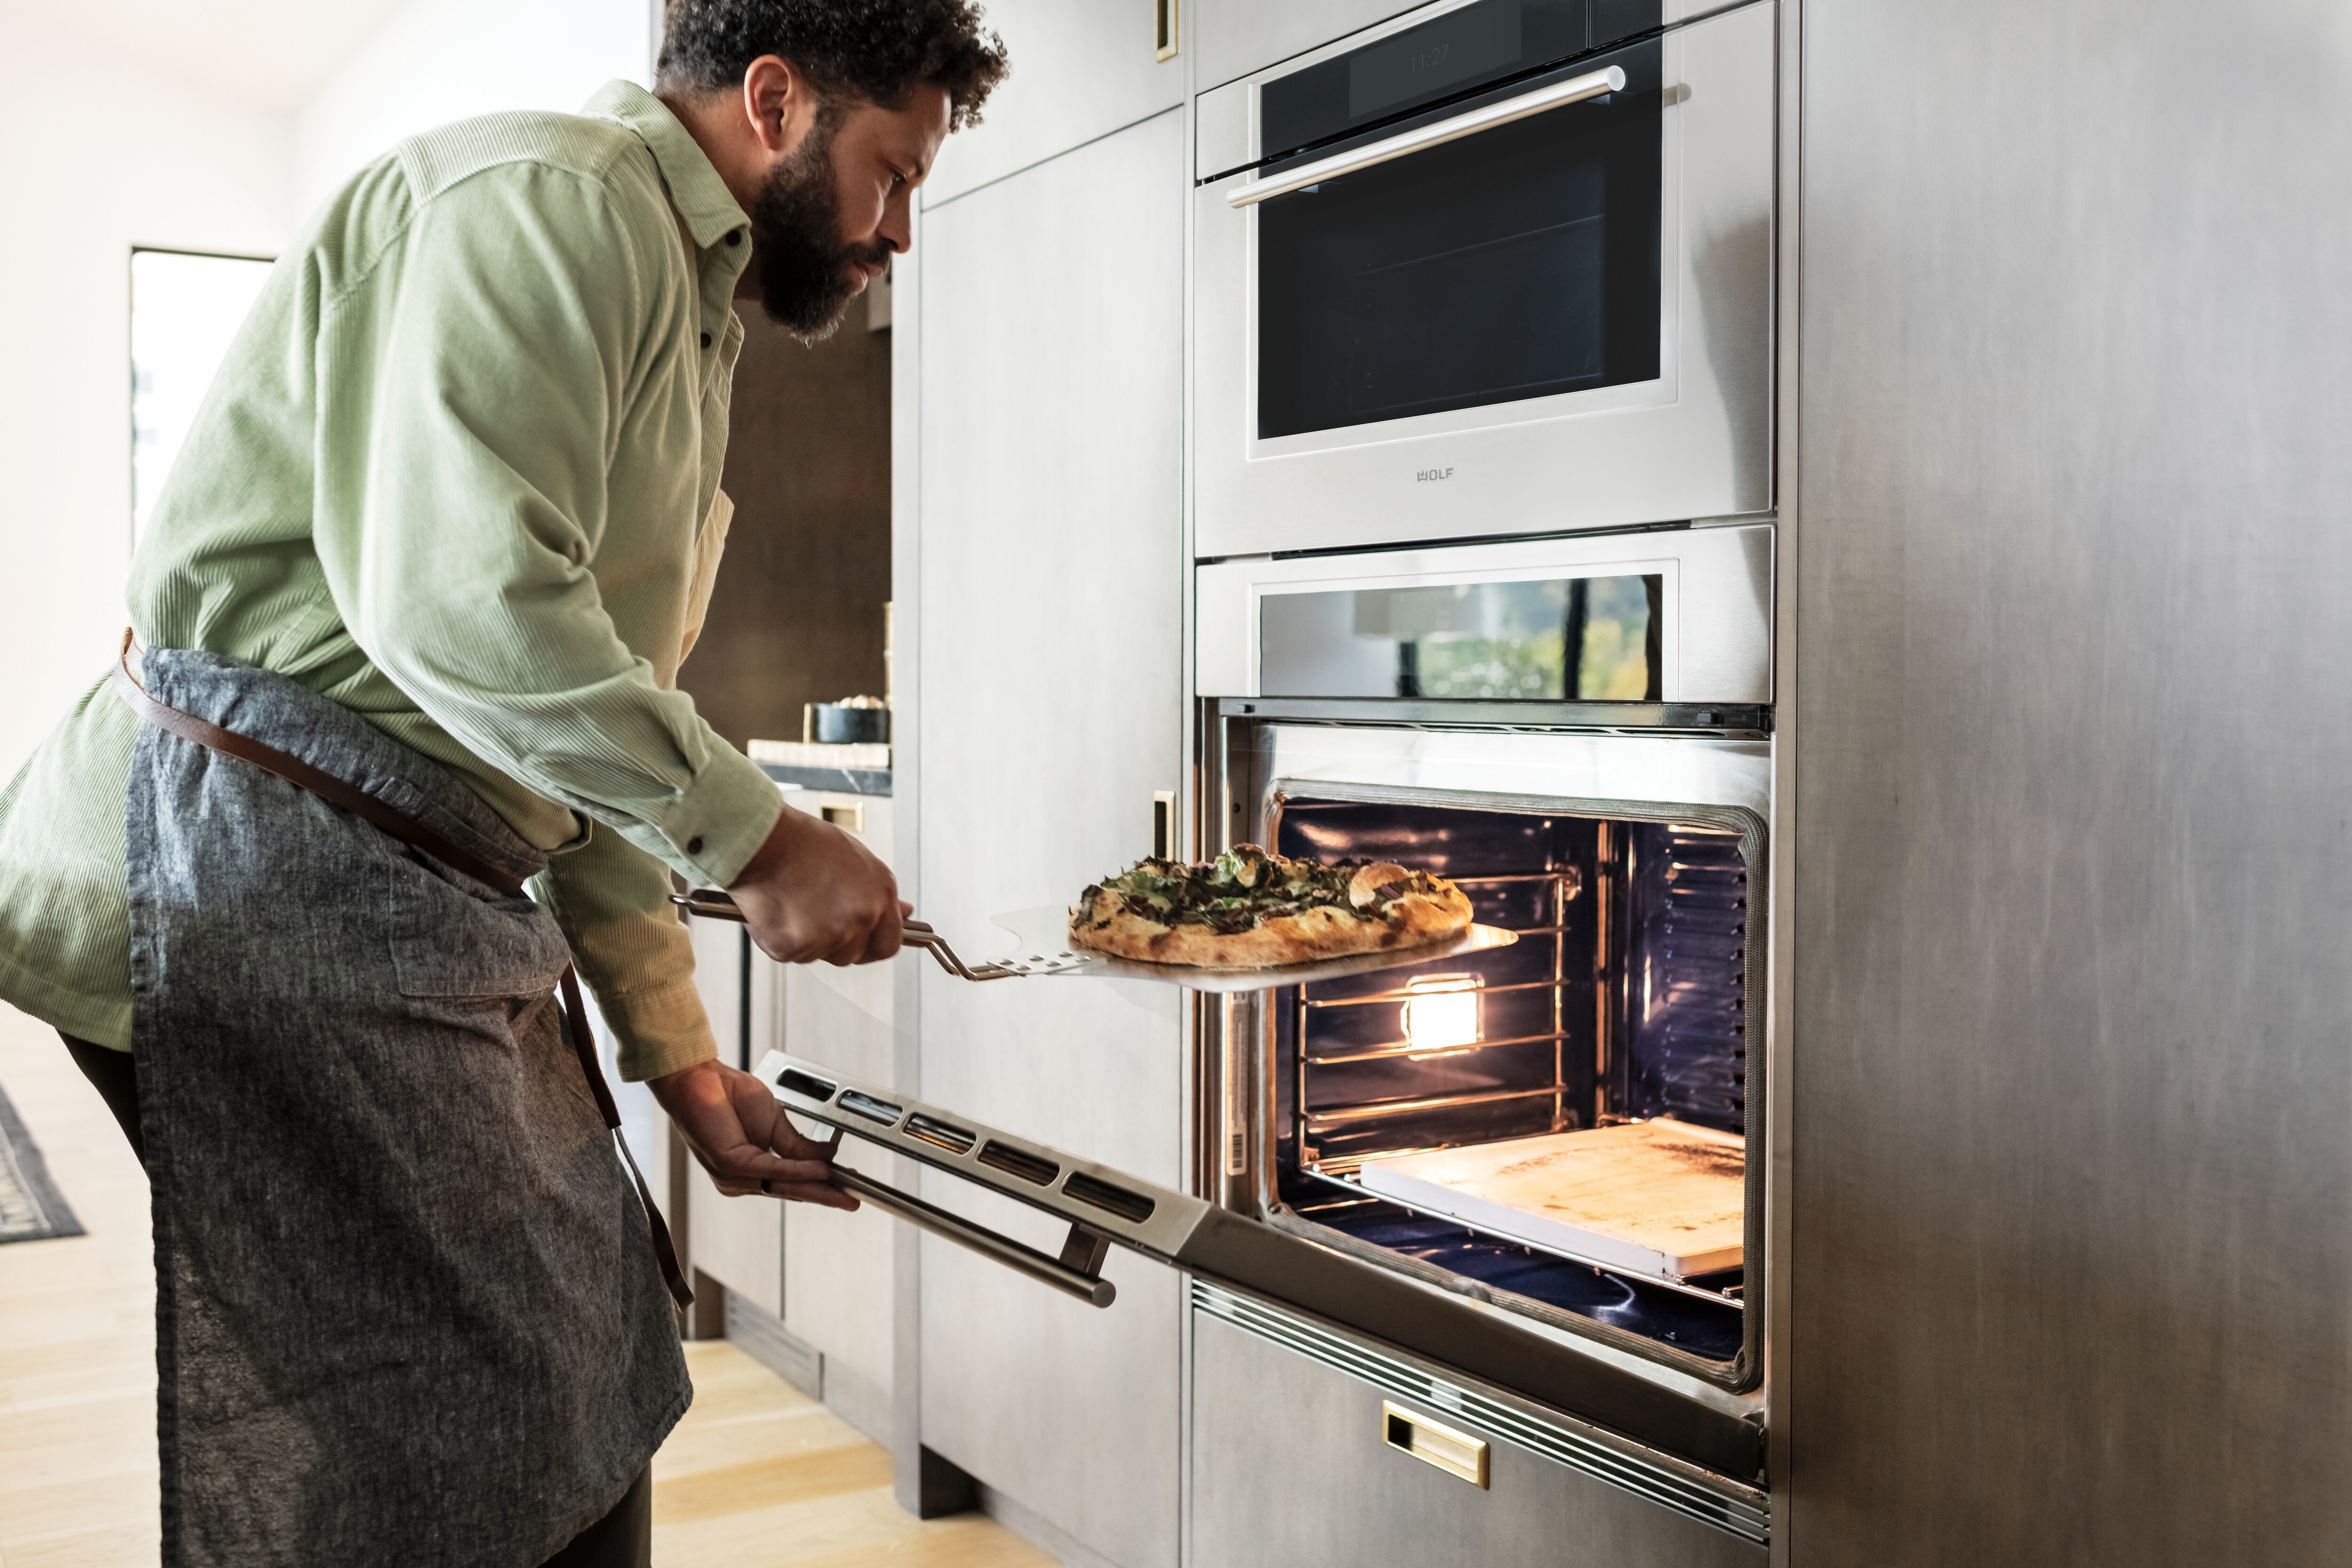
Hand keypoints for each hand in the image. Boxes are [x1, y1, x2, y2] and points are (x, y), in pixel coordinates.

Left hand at [648, 1057, 858, 1208]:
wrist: (699, 1078)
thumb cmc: (728, 1096)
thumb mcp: (775, 1122)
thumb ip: (799, 1146)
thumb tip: (826, 1157)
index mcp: (751, 1169)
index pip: (791, 1184)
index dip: (820, 1189)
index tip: (845, 1193)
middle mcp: (739, 1178)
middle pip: (789, 1190)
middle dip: (823, 1194)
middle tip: (849, 1200)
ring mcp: (731, 1175)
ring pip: (782, 1183)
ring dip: (814, 1184)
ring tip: (839, 1184)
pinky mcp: (728, 1164)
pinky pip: (770, 1170)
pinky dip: (797, 1170)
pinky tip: (816, 1169)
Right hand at [728, 801, 910, 965]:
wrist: (761, 838)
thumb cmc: (801, 842)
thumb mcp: (854, 859)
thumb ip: (877, 893)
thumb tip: (905, 913)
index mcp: (880, 893)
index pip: (889, 943)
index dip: (870, 945)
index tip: (858, 942)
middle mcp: (862, 916)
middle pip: (853, 955)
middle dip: (834, 944)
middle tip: (812, 915)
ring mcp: (831, 934)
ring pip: (820, 955)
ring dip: (805, 941)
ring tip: (791, 904)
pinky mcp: (797, 946)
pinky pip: (790, 955)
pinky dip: (778, 940)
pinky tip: (774, 910)